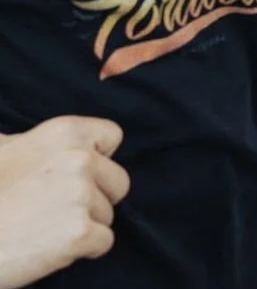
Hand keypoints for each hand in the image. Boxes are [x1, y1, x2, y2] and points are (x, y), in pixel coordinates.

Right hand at [0, 117, 129, 288]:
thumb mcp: (5, 151)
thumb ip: (36, 142)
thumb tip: (47, 141)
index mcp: (66, 133)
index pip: (112, 138)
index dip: (98, 159)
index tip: (74, 176)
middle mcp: (80, 158)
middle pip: (118, 181)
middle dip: (95, 198)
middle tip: (54, 211)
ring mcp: (81, 195)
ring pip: (108, 214)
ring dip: (84, 225)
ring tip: (44, 229)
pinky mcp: (79, 232)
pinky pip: (103, 242)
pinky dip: (83, 251)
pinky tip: (49, 247)